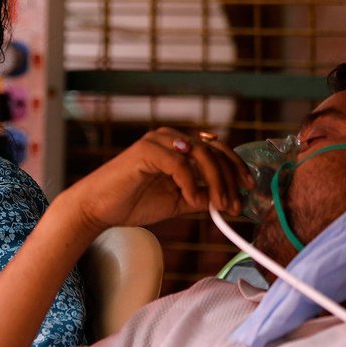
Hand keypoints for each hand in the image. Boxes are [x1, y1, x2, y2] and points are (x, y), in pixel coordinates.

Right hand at [61, 127, 250, 233]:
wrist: (97, 208)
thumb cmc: (132, 202)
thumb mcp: (176, 201)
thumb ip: (200, 196)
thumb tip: (227, 200)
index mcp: (177, 146)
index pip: (217, 149)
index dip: (236, 168)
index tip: (248, 190)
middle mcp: (169, 138)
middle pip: (213, 149)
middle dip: (230, 178)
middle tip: (235, 204)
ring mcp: (157, 141)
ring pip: (200, 154)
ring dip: (215, 181)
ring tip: (218, 206)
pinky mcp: (146, 151)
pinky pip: (179, 163)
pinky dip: (191, 183)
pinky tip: (192, 200)